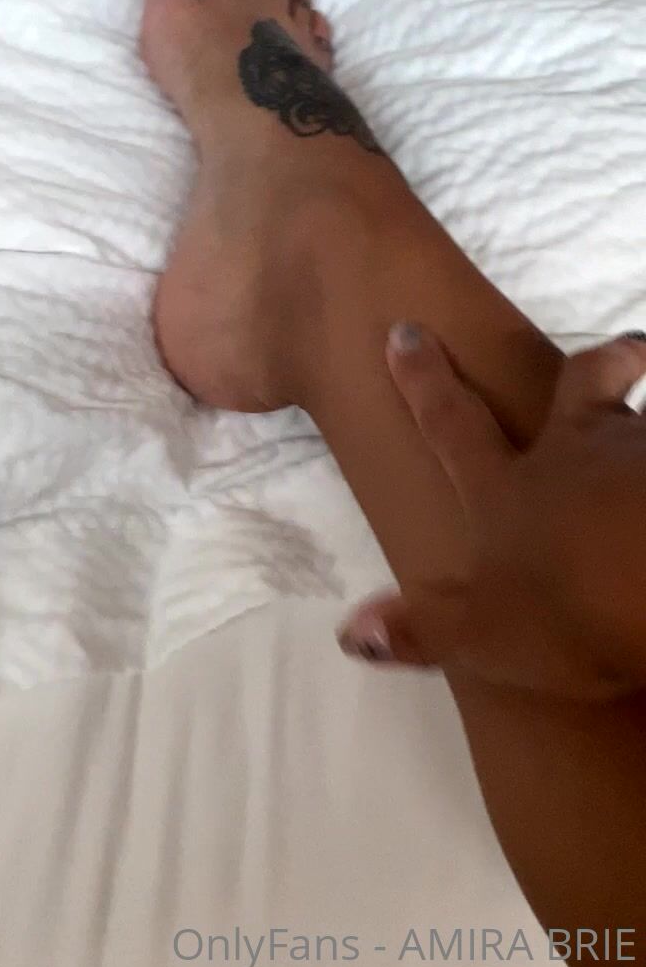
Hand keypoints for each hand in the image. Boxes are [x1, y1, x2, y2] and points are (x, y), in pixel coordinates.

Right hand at [338, 325, 645, 699]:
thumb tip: (351, 632)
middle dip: (597, 363)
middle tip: (623, 346)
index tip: (406, 332)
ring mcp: (637, 457)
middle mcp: (573, 454)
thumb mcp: (483, 634)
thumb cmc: (568, 609)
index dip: (423, 380)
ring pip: (641, 422)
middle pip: (583, 387)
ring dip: (645, 421)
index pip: (452, 424)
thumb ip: (422, 630)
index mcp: (507, 488)